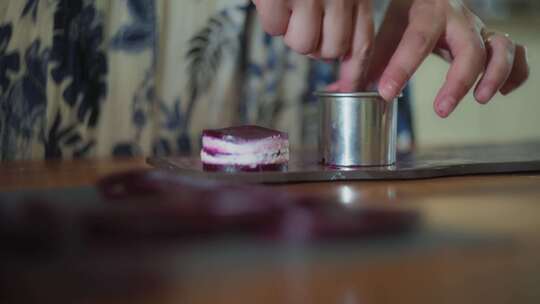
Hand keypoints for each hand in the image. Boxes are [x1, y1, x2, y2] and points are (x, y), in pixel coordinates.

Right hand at [252, 0, 374, 91]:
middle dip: (316, 46)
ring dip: (292, 33)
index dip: (356, 71)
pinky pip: (275, 29)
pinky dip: (271, 19)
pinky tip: (273, 0)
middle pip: (330, 50)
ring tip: (289, 9)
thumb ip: (346, 11)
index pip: (362, 42)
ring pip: (302, 45)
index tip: (350, 87)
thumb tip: (338, 58)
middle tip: (304, 25)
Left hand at [363, 0, 529, 117]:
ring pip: (502, 47)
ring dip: (495, 75)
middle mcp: (458, 18)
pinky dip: (515, 73)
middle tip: (441, 110)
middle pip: (469, 47)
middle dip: (458, 81)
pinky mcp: (492, 39)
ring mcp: (479, 28)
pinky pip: (516, 54)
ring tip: (481, 99)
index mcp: (427, 12)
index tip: (385, 92)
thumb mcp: (387, 32)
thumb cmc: (410, 15)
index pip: (415, 39)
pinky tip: (502, 92)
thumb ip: (367, 62)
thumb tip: (338, 89)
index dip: (401, 68)